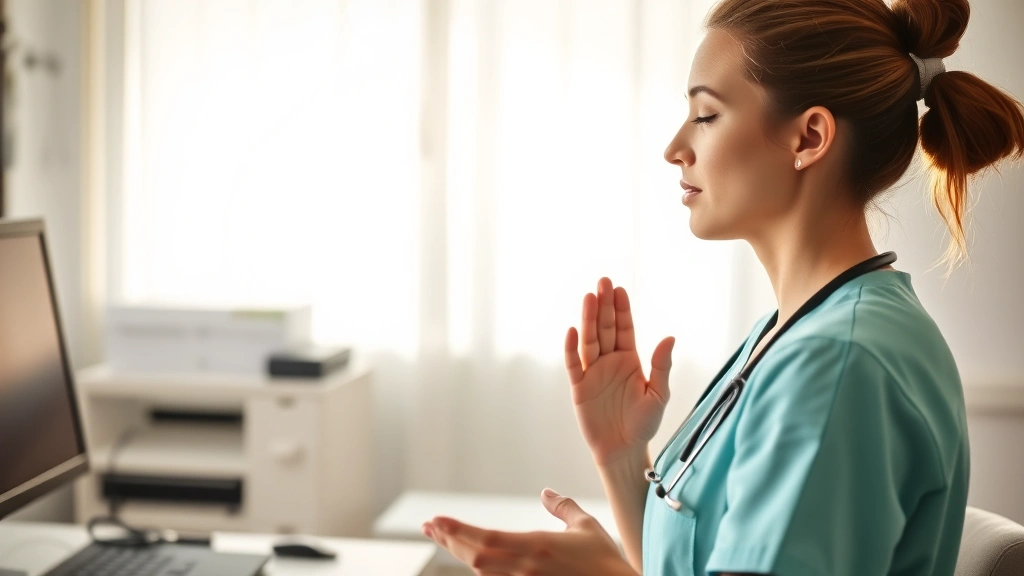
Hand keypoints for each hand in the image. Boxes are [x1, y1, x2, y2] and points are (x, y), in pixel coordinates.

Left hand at [421, 488, 635, 575]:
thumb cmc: (606, 562)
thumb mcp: (587, 528)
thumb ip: (563, 508)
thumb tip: (546, 492)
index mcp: (536, 546)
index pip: (485, 538)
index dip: (457, 530)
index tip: (436, 520)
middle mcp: (525, 568)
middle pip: (475, 556)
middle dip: (450, 541)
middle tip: (430, 527)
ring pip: (482, 573)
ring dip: (461, 554)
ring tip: (444, 538)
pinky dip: (482, 572)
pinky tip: (473, 560)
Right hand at [566, 278, 674, 464]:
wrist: (624, 450)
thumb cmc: (644, 424)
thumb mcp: (659, 395)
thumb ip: (662, 366)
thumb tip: (669, 338)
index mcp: (630, 360)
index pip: (624, 328)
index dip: (622, 309)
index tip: (619, 289)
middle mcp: (610, 361)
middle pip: (605, 328)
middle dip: (604, 306)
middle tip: (602, 282)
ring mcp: (593, 372)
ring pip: (589, 340)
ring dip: (588, 320)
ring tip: (589, 298)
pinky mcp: (579, 387)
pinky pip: (573, 364)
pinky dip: (572, 348)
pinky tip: (572, 331)